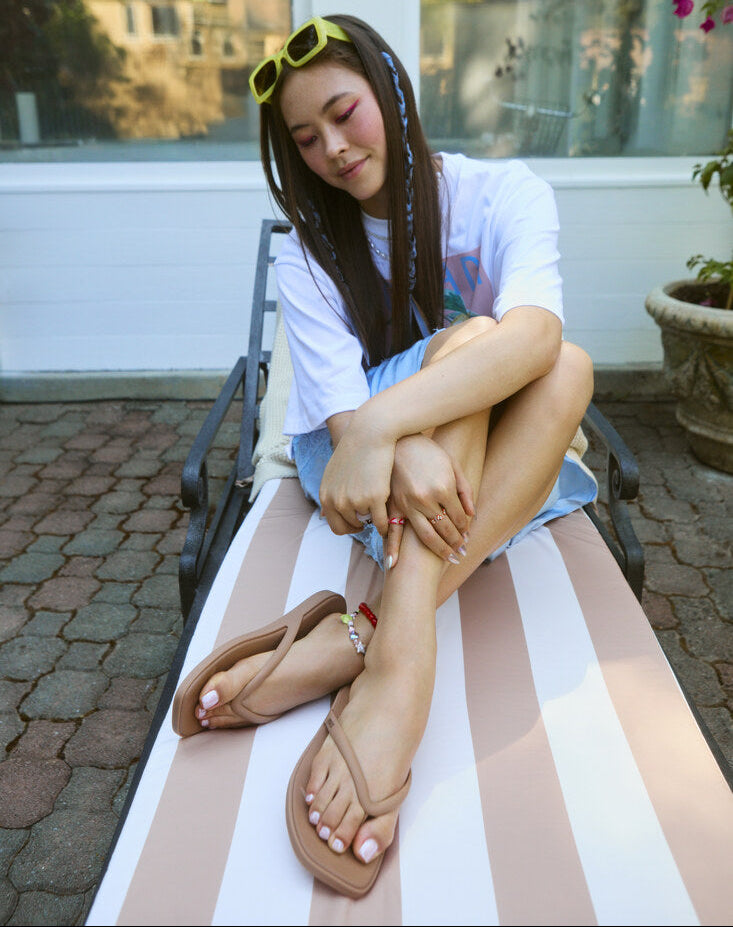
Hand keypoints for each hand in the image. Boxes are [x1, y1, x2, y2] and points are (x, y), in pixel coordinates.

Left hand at [319, 421, 394, 537]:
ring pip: (366, 523)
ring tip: (379, 510)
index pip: (335, 526)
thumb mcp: (333, 473)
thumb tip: (323, 516)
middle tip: (369, 520)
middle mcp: (337, 501)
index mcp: (326, 496)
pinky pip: (380, 522)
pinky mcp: (374, 497)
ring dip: (373, 520)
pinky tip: (388, 519)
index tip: (358, 522)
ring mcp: (355, 501)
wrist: (370, 433)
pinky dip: (385, 525)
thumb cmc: (355, 450)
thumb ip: (330, 494)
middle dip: (360, 526)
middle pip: (349, 528)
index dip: (348, 527)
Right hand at [385, 434, 473, 564]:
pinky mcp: (392, 505)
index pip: (459, 517)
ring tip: (449, 558)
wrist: (398, 441)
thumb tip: (473, 515)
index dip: (465, 529)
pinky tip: (395, 565)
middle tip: (461, 553)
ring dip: (440, 550)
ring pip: (426, 536)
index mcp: (443, 488)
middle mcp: (426, 499)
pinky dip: (393, 549)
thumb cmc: (428, 452)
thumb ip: (465, 490)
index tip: (467, 535)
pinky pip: (393, 531)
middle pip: (446, 530)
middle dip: (456, 543)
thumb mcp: (453, 465)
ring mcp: (407, 504)